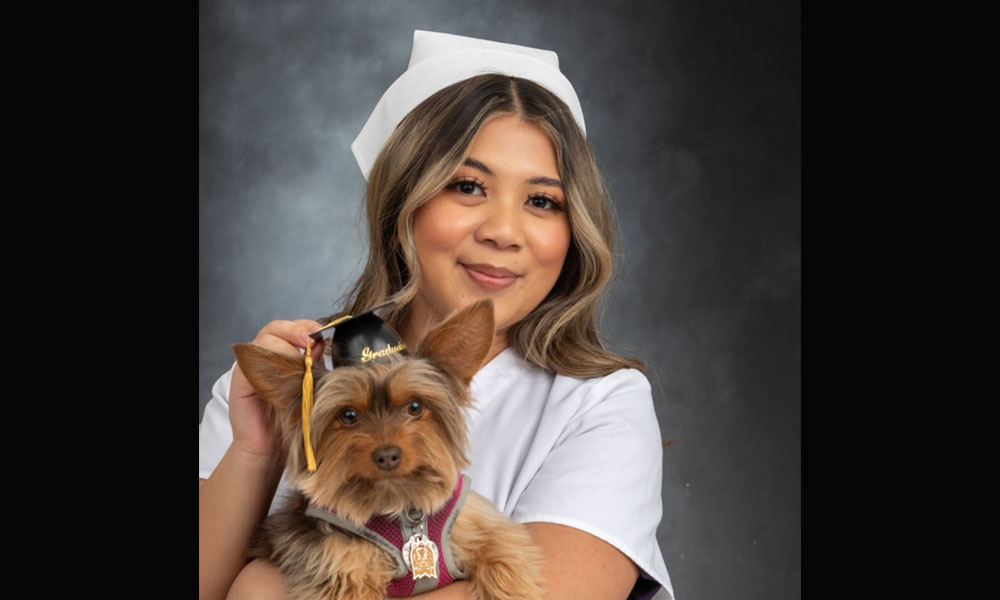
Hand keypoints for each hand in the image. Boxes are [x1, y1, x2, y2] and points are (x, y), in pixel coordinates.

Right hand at [228, 319, 325, 456]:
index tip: (324, 333)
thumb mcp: (309, 388)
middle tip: (311, 340)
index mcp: (283, 353)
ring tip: (300, 361)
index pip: (293, 328)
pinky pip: (250, 360)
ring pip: (265, 340)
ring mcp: (251, 365)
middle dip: (296, 330)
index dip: (307, 326)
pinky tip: (284, 374)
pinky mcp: (240, 378)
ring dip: (285, 346)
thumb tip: (327, 346)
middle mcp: (265, 355)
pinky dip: (268, 362)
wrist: (271, 447)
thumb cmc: (292, 419)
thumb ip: (315, 366)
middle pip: (276, 328)